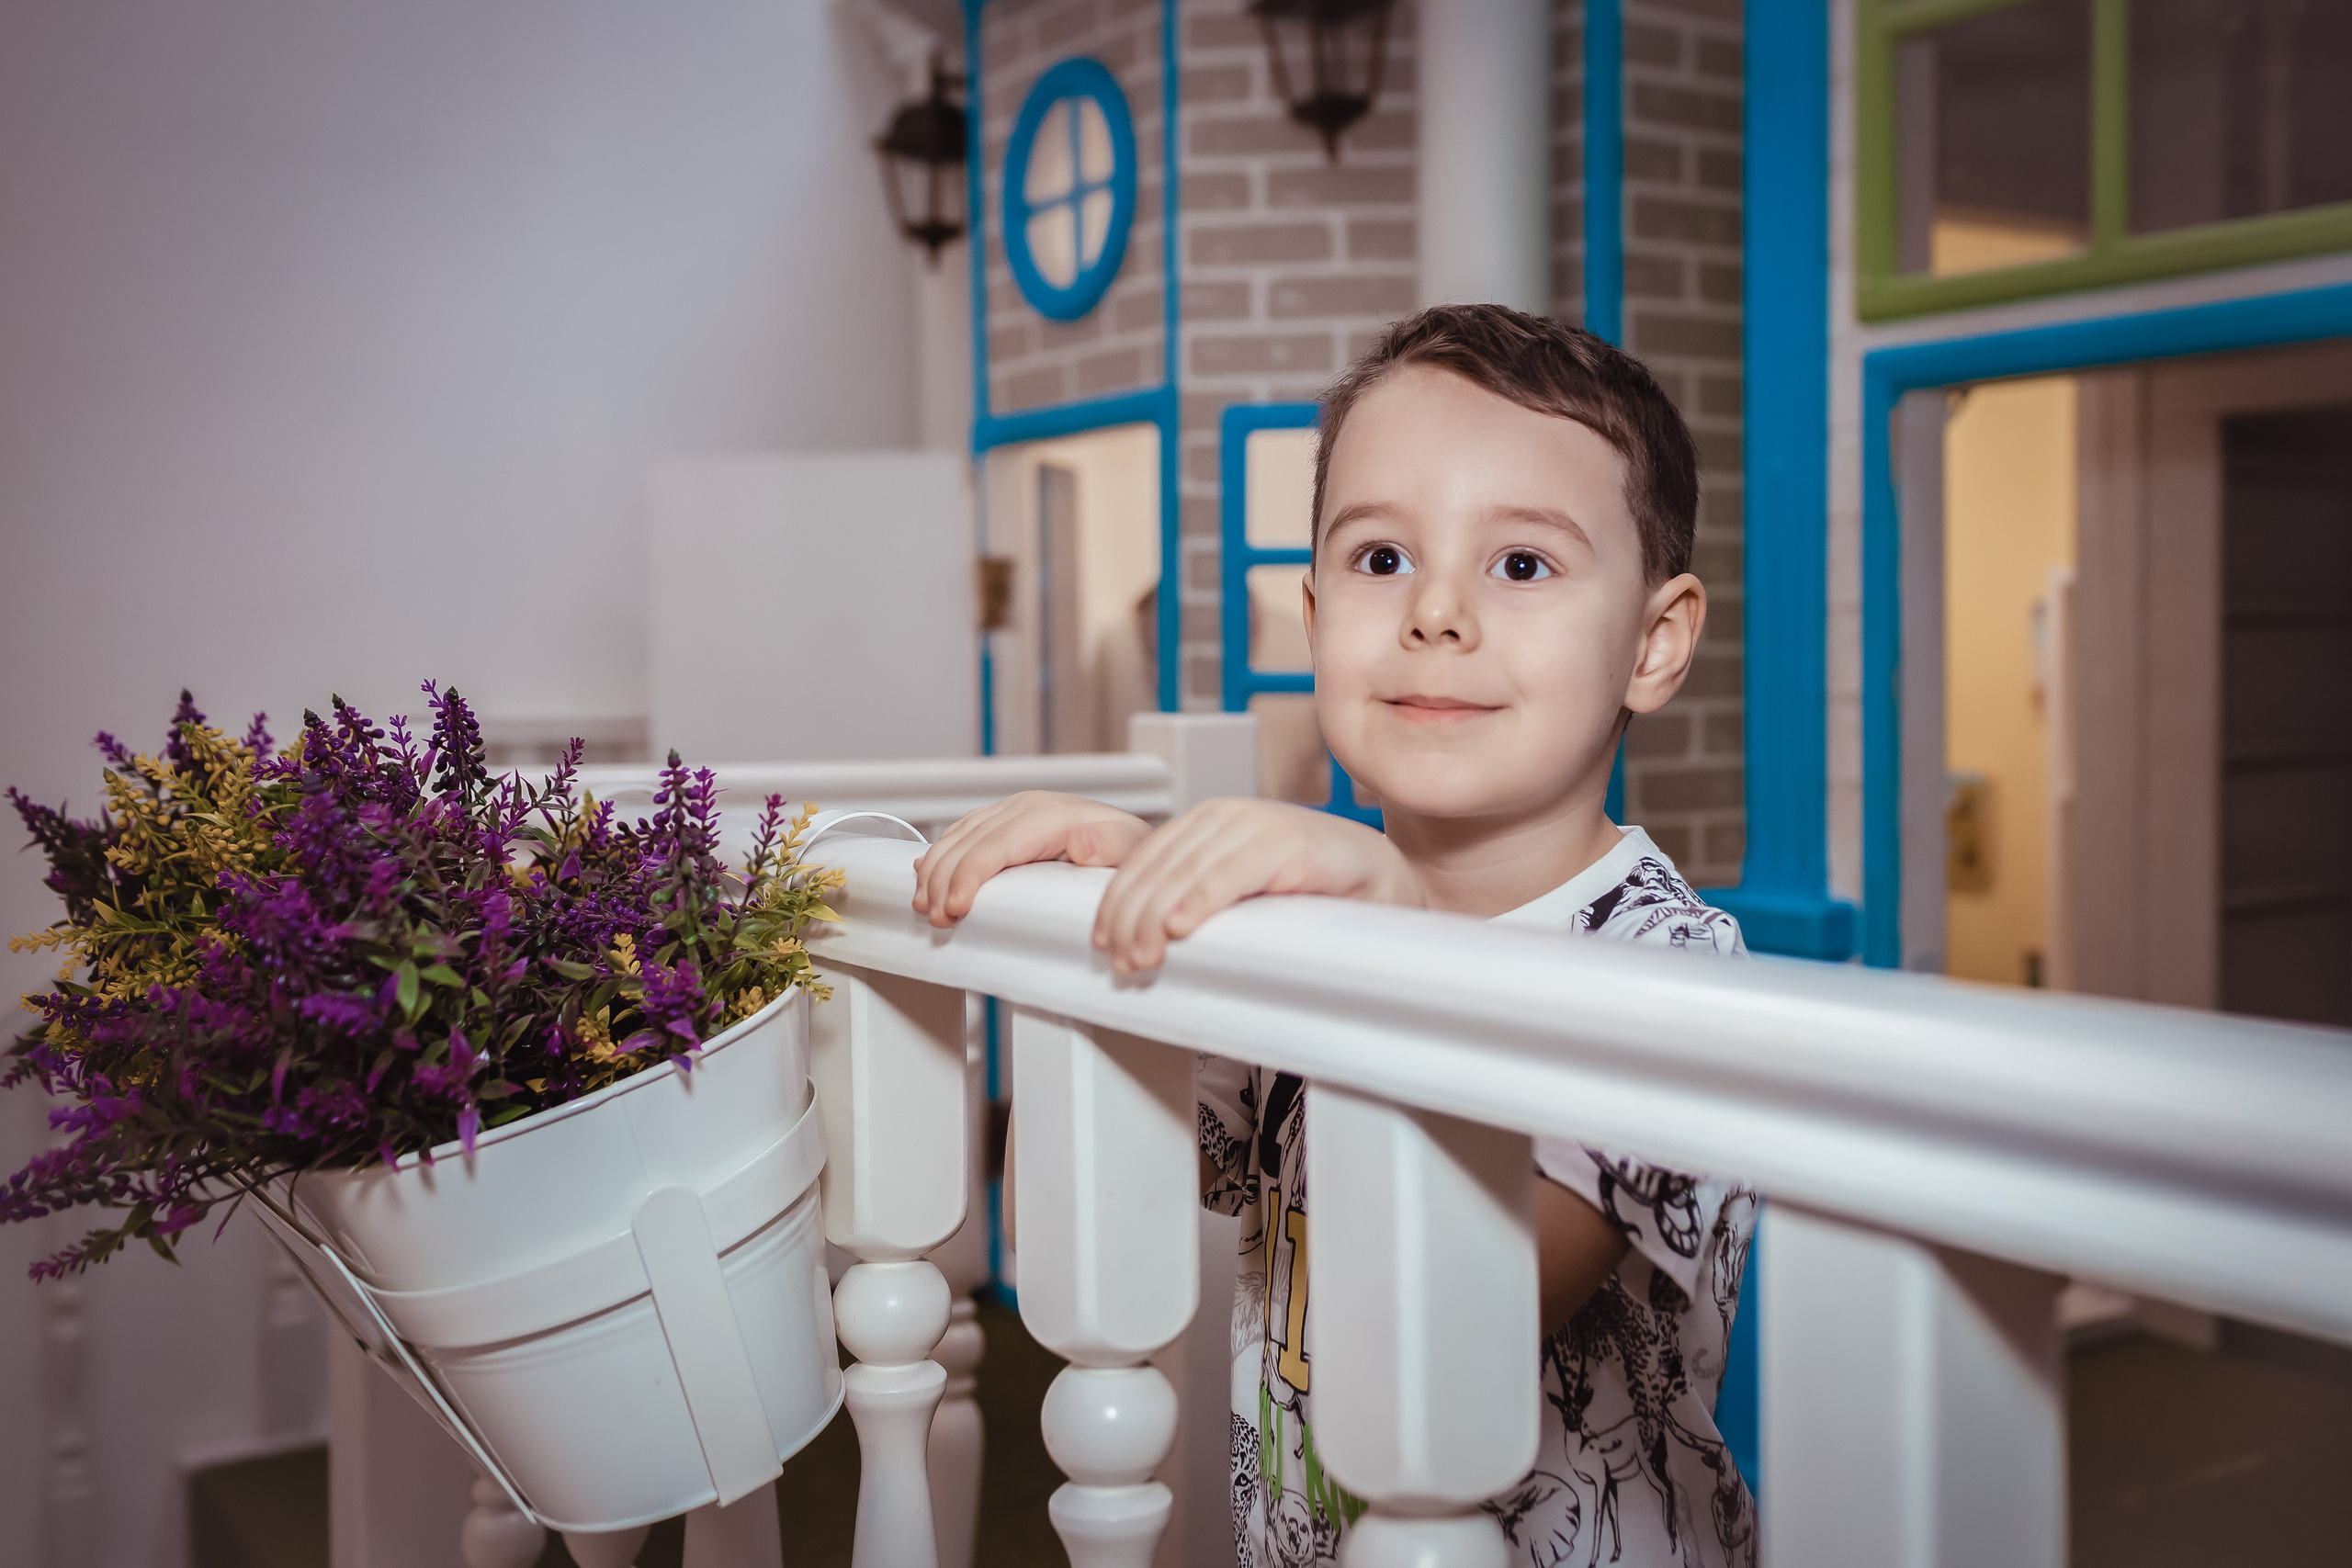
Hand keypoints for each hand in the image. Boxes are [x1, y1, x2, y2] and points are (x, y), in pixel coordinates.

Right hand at [911, 791, 1151, 927]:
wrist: (1132, 839)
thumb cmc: (1131, 851)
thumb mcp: (1132, 849)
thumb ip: (1111, 845)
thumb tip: (1080, 841)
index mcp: (1049, 815)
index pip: (996, 844)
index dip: (969, 875)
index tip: (955, 907)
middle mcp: (1025, 808)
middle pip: (968, 842)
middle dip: (943, 880)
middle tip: (935, 917)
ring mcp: (1011, 812)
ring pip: (958, 837)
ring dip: (935, 871)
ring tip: (925, 905)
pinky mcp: (1003, 821)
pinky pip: (962, 834)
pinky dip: (940, 855)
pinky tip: (925, 873)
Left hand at [1093, 798, 1419, 972]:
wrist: (1386, 884)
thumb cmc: (1313, 895)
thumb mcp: (1240, 896)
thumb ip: (1198, 900)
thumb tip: (1142, 936)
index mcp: (1209, 824)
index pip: (1145, 858)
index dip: (1117, 899)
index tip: (1101, 941)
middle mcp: (1228, 816)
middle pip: (1159, 865)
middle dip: (1131, 916)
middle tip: (1120, 961)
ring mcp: (1259, 823)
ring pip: (1186, 869)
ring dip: (1156, 916)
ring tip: (1142, 956)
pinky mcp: (1291, 841)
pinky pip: (1234, 871)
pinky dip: (1203, 898)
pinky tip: (1182, 927)